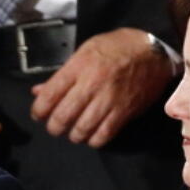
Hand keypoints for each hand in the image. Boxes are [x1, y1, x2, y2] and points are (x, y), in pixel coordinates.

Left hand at [30, 28, 173, 147]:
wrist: (152, 52)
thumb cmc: (114, 49)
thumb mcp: (83, 53)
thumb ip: (61, 75)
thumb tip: (37, 92)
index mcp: (78, 67)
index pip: (49, 96)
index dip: (38, 111)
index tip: (38, 115)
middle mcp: (92, 84)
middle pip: (63, 116)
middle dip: (54, 127)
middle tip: (55, 126)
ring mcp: (109, 99)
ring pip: (81, 129)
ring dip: (73, 135)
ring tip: (73, 132)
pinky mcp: (124, 112)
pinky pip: (103, 135)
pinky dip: (93, 140)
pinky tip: (91, 135)